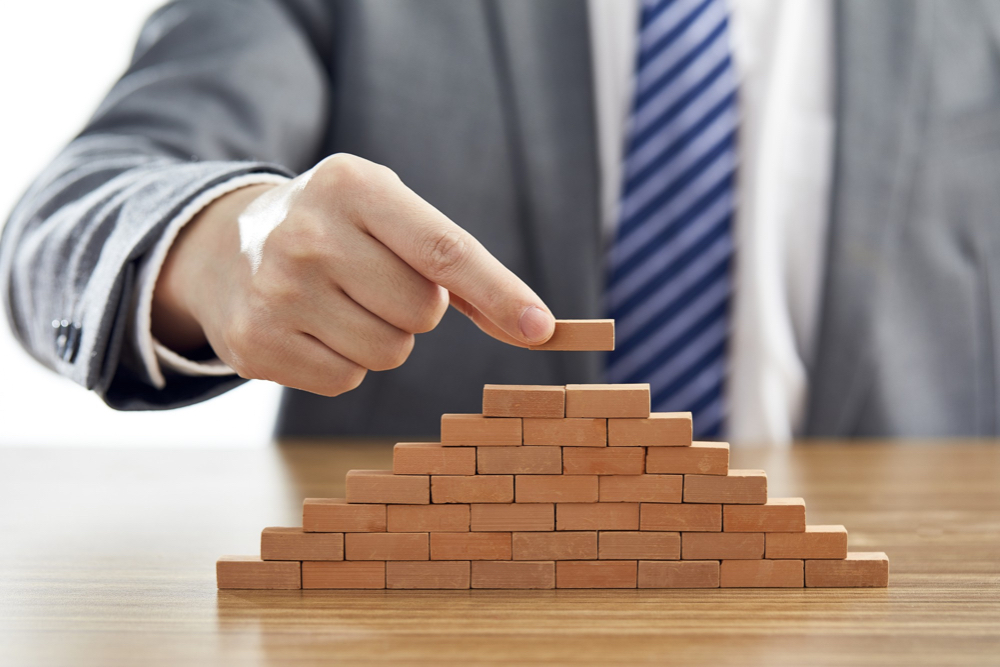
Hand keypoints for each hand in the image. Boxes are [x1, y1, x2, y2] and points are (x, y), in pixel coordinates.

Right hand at [152, 154, 554, 395]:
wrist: (225, 247)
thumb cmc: (336, 229)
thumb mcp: (388, 214)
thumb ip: (458, 265)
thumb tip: (534, 328)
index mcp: (351, 186)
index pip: (444, 250)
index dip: (498, 293)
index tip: (541, 327)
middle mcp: (307, 235)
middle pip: (422, 313)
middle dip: (416, 308)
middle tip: (374, 282)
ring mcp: (276, 293)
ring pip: (389, 354)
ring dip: (383, 338)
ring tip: (341, 303)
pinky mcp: (255, 345)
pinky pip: (346, 380)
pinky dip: (344, 362)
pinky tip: (312, 328)